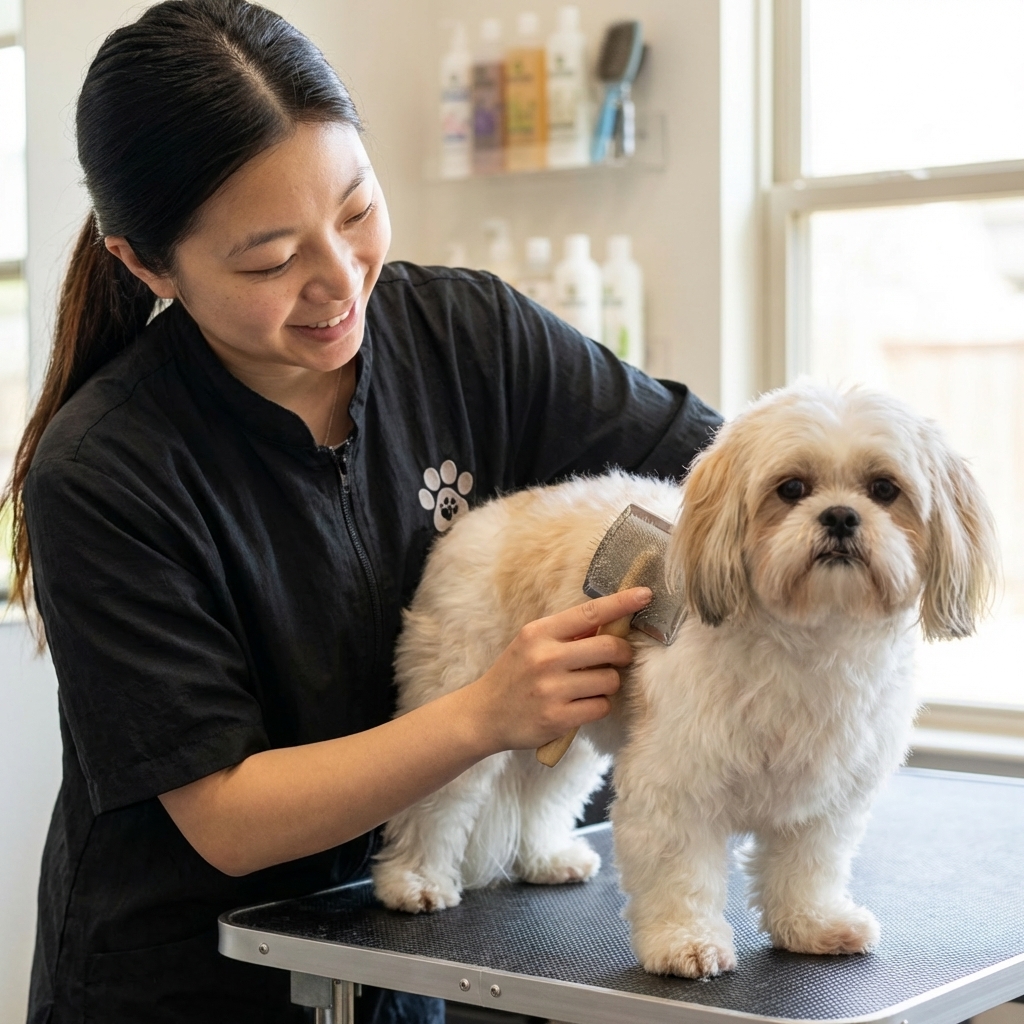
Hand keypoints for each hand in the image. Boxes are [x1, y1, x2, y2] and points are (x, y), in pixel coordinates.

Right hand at [463, 587, 651, 753]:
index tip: (645, 595)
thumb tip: (610, 622)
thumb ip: (567, 634)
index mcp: (539, 633)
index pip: (589, 613)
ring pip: (609, 680)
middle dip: (623, 653)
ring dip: (608, 683)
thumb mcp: (531, 644)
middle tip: (619, 658)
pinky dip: (598, 705)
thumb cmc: (515, 675)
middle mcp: (545, 658)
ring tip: (590, 686)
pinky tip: (582, 705)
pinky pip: (601, 707)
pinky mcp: (557, 718)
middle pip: (608, 648)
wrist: (484, 714)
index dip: (621, 603)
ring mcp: (551, 690)